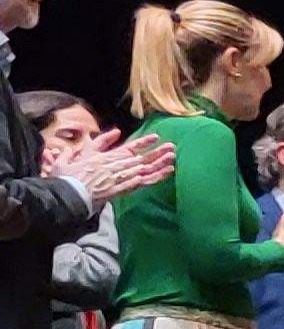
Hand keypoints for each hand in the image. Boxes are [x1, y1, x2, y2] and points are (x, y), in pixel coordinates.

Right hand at [56, 134, 172, 202]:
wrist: (65, 195)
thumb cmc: (66, 177)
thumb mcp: (76, 156)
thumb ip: (94, 144)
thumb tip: (114, 133)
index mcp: (103, 158)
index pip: (127, 148)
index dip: (142, 142)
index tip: (155, 137)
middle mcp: (113, 166)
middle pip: (139, 159)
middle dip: (156, 153)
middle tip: (172, 147)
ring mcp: (117, 179)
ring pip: (142, 170)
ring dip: (158, 165)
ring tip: (172, 160)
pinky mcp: (118, 191)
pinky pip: (138, 184)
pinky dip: (152, 179)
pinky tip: (162, 175)